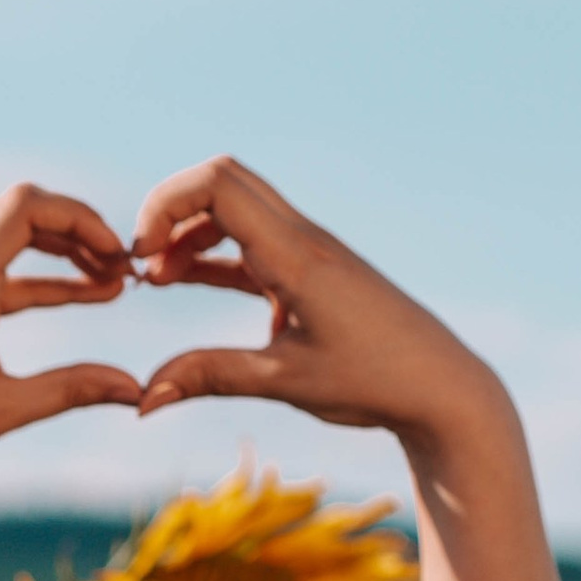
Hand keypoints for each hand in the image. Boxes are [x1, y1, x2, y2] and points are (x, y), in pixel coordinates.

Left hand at [0, 182, 144, 484]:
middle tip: (125, 269)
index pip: (26, 206)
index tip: (118, 256)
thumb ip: (70, 390)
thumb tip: (135, 390)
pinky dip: (40, 281)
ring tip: (113, 285)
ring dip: (63, 256)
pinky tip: (79, 298)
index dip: (80, 219)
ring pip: (12, 242)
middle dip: (79, 233)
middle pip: (23, 213)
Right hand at [131, 157, 510, 452]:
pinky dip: (214, 255)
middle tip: (139, 264)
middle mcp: (303, 238)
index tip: (140, 261)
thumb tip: (141, 400)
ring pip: (236, 209)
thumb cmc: (374, 383)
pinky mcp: (312, 270)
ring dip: (189, 233)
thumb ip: (209, 377)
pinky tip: (188, 285)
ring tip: (154, 281)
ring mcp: (309, 250)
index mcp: (296, 255)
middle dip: (169, 210)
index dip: (164, 207)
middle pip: (223, 179)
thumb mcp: (285, 381)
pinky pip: (252, 243)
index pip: (217, 183)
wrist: (441, 388)